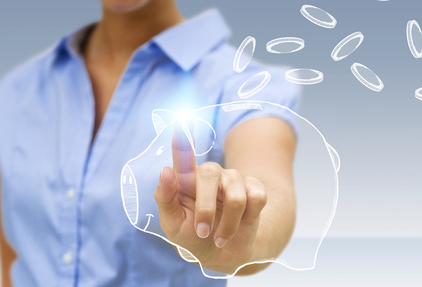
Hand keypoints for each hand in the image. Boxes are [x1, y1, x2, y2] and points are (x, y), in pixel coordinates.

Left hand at [154, 122, 267, 273]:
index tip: (180, 122)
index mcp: (186, 180)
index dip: (183, 139)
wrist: (225, 255)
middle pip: (210, 173)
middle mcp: (210, 175)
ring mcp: (233, 180)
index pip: (183, 155)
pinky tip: (240, 224)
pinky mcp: (255, 189)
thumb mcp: (173, 225)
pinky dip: (246, 219)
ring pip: (236, 196)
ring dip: (227, 225)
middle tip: (202, 232)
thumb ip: (165, 199)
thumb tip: (165, 170)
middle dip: (207, 207)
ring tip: (219, 237)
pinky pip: (256, 198)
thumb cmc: (194, 237)